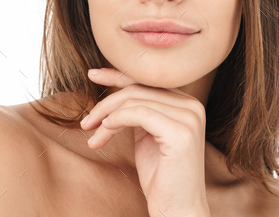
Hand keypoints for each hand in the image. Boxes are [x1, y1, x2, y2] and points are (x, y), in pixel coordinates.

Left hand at [81, 67, 210, 216]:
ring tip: (92, 135)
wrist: (178, 210)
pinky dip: (115, 120)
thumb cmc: (161, 178)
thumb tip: (114, 90)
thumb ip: (138, 111)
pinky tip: (103, 133)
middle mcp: (192, 106)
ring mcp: (189, 118)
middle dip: (105, 104)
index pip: (146, 81)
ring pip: (134, 100)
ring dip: (105, 117)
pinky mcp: (180, 132)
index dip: (117, 75)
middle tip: (86, 122)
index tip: (93, 75)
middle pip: (137, 89)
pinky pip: (138, 113)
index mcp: (186, 104)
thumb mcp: (146, 135)